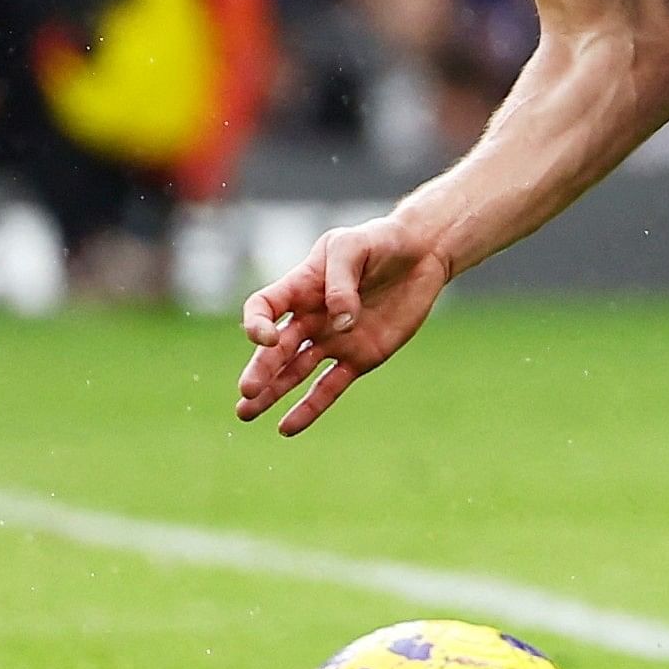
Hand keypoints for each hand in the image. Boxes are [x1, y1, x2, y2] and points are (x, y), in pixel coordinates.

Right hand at [234, 214, 454, 436]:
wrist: (421, 253)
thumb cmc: (381, 241)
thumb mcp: (354, 246)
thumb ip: (341, 282)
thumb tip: (340, 323)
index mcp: (301, 287)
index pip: (263, 308)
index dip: (257, 324)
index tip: (266, 338)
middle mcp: (312, 318)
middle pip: (277, 349)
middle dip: (261, 370)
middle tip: (247, 391)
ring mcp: (334, 339)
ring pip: (296, 371)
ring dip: (272, 393)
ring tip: (246, 414)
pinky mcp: (360, 357)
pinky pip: (330, 386)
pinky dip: (310, 407)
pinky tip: (287, 427)